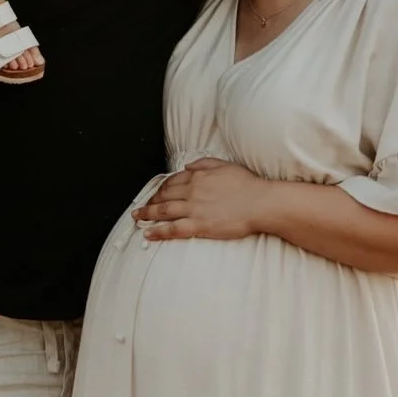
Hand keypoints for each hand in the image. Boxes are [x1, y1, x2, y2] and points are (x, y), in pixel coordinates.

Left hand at [132, 159, 270, 240]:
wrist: (259, 202)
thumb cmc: (247, 184)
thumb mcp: (225, 165)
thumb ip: (204, 163)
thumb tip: (188, 166)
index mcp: (198, 176)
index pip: (172, 181)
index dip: (160, 188)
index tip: (155, 193)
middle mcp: (192, 191)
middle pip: (164, 195)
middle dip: (150, 201)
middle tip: (141, 207)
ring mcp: (194, 208)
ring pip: (164, 211)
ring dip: (147, 214)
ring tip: (137, 218)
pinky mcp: (199, 225)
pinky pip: (173, 229)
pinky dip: (158, 231)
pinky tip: (148, 233)